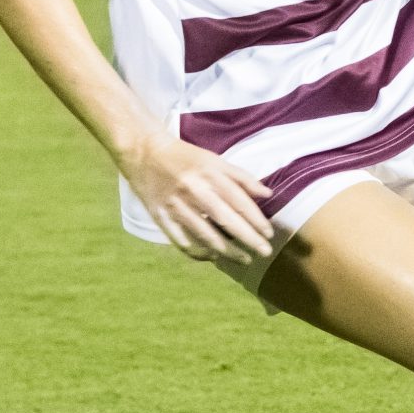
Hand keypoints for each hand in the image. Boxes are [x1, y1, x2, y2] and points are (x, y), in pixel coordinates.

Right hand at [120, 134, 274, 263]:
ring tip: (244, 259)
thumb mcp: (215, 160)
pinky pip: (181, 241)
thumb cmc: (185, 157)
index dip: (256, 220)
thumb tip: (267, 194)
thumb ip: (241, 177)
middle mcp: (194, 190)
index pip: (239, 202)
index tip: (269, 234)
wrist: (144, 153)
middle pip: (226, 220)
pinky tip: (212, 257)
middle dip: (248, 239)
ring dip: (227, 251)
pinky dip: (198, 252)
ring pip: (205, 235)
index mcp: (210, 174)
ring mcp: (176, 205)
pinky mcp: (160, 217)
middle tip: (264, 252)